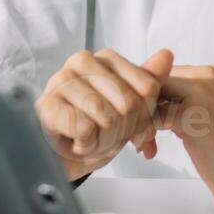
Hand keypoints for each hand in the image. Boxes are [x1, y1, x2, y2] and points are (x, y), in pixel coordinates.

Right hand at [35, 48, 173, 180]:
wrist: (59, 157)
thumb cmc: (94, 129)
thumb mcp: (129, 108)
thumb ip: (149, 82)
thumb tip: (166, 55)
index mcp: (106, 58)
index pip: (148, 87)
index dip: (145, 117)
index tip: (132, 127)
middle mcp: (82, 61)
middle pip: (130, 104)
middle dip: (124, 132)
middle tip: (108, 137)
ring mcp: (62, 81)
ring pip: (108, 118)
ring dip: (105, 142)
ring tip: (92, 140)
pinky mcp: (46, 105)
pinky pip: (85, 129)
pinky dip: (86, 146)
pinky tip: (77, 143)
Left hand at [156, 65, 213, 211]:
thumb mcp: (205, 113)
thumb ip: (183, 99)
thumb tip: (150, 98)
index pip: (170, 74)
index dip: (154, 97)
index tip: (147, 120)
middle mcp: (210, 76)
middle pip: (160, 81)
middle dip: (146, 108)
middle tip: (144, 134)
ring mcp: (202, 91)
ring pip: (155, 95)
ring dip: (144, 119)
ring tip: (145, 142)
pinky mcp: (193, 111)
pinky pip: (156, 115)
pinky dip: (147, 132)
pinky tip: (149, 148)